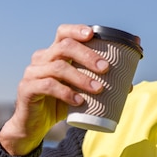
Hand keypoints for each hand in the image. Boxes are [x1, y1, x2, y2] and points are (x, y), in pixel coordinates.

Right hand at [0, 24, 109, 155]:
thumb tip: (129, 85)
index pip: (63, 33)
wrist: (34, 126)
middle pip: (64, 46)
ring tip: (98, 88)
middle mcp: (41, 58)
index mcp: (54, 53)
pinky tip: (79, 101)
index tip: (93, 34)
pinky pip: (47, 85)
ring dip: (81, 77)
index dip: (77, 30)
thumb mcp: (79, 91)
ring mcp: (32, 72)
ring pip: (58, 67)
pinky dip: (66, 93)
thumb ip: (97, 83)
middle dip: (87, 55)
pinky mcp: (27, 89)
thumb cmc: (60, 104)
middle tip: (106, 68)